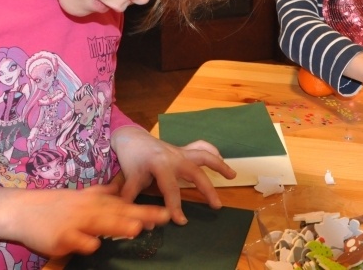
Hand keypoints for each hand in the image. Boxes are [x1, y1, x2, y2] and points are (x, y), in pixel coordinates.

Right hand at [0, 184, 169, 256]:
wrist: (22, 211)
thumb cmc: (54, 205)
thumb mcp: (79, 196)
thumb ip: (101, 193)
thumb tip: (119, 188)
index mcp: (94, 201)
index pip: (124, 204)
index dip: (145, 208)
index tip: (165, 213)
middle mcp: (88, 210)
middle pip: (119, 213)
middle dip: (141, 215)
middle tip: (162, 218)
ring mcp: (75, 223)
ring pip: (100, 224)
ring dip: (119, 226)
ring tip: (136, 229)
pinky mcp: (62, 238)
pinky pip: (78, 242)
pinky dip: (86, 243)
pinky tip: (92, 245)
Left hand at [111, 126, 235, 224]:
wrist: (132, 139)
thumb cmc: (132, 161)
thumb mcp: (130, 180)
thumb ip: (134, 201)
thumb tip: (141, 223)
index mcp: (160, 164)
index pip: (170, 188)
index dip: (175, 206)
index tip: (181, 221)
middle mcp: (175, 156)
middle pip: (195, 172)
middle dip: (207, 189)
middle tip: (217, 206)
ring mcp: (181, 151)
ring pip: (204, 156)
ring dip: (219, 164)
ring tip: (232, 176)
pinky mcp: (184, 149)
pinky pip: (201, 147)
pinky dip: (213, 152)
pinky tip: (222, 160)